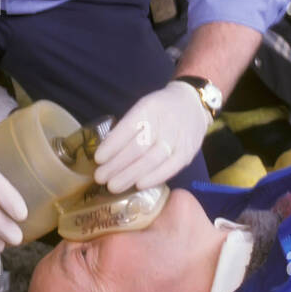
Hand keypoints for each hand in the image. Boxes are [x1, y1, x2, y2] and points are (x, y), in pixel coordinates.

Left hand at [92, 82, 210, 191]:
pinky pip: (169, 169)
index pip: (128, 128)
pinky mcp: (187, 153)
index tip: (98, 159)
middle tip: (100, 178)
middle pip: (138, 147)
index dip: (112, 145)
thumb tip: (106, 152)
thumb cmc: (160, 110)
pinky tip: (138, 185)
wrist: (193, 105)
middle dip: (117, 165)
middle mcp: (165, 122)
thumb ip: (127, 127)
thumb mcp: (143, 108)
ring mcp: (178, 139)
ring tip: (113, 186)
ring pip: (152, 160)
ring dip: (130, 175)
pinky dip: (153, 178)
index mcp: (149, 108)